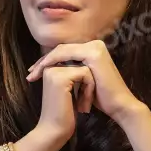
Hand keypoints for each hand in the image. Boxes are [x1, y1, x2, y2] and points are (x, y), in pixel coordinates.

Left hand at [26, 41, 147, 124]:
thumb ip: (74, 71)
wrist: (119, 106)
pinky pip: (65, 55)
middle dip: (43, 61)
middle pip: (61, 50)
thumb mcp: (84, 81)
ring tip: (33, 74)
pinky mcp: (93, 54)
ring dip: (44, 62)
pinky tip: (43, 70)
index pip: (65, 52)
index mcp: (93, 49)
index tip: (35, 72)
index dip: (49, 61)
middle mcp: (95, 44)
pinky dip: (52, 61)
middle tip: (30, 73)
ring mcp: (95, 47)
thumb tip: (56, 69)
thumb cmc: (102, 98)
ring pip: (61, 51)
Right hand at [36, 64, 94, 140]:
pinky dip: (89, 90)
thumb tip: (88, 65)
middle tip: (83, 104)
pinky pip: (86, 74)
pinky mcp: (61, 78)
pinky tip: (84, 105)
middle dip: (87, 83)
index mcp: (50, 68)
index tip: (79, 100)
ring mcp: (54, 71)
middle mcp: (50, 66)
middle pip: (82, 64)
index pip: (76, 62)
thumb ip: (74, 76)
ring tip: (83, 105)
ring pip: (85, 68)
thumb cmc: (63, 114)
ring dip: (89, 87)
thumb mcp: (69, 90)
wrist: (54, 132)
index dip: (83, 80)